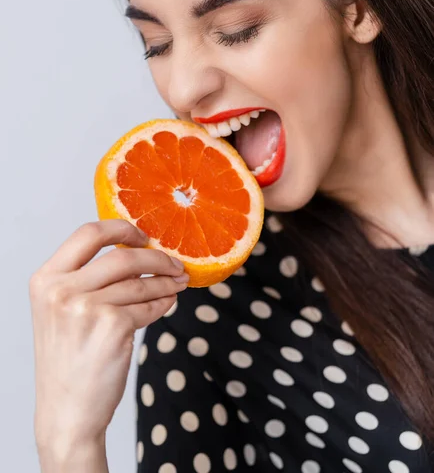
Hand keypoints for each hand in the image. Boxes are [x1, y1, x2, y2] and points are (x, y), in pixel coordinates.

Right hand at [30, 220, 187, 461]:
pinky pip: (149, 306)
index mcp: (46, 279)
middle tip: (175, 264)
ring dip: (166, 283)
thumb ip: (88, 279)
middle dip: (157, 258)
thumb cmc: (68, 360)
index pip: (88, 233)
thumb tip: (137, 252)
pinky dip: (164, 304)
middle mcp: (61, 290)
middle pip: (123, 255)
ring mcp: (86, 308)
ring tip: (178, 284)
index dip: (121, 228)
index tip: (143, 237)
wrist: (67, 413)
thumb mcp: (62, 311)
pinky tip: (168, 304)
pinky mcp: (113, 326)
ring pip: (141, 283)